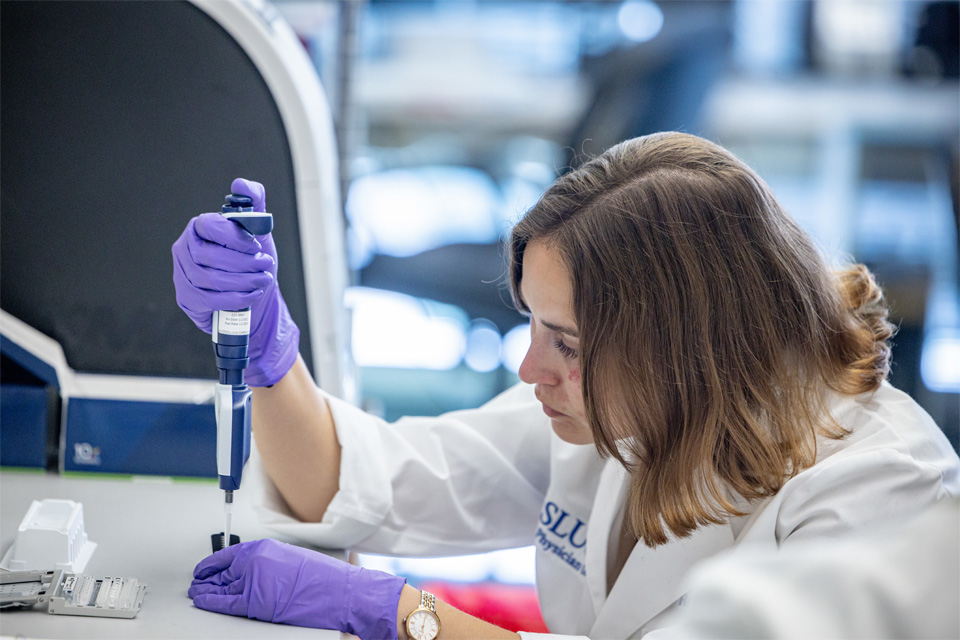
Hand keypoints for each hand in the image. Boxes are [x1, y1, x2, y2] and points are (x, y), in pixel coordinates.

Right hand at [172, 178, 298, 385]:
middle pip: (209, 256)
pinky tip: (253, 295)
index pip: (209, 226)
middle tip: (267, 264)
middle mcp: (184, 249)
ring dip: (243, 281)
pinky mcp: (186, 298)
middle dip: (244, 262)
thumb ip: (254, 204)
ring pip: (210, 278)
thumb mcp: (258, 232)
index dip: (234, 236)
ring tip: (264, 280)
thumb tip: (241, 184)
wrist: (252, 296)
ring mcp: (182, 275)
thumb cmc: (251, 261)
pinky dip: (236, 298)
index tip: (256, 246)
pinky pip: (209, 299)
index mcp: (199, 228)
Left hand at [188, 539, 405, 638]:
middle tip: (197, 580)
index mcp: (265, 548)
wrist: (340, 591)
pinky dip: (210, 601)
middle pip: (223, 570)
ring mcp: (254, 581)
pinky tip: (202, 600)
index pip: (230, 554)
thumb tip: (255, 570)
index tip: (205, 567)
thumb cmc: (323, 577)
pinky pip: (225, 601)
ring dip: (206, 589)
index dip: (213, 562)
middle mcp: (256, 561)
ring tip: (197, 591)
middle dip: (207, 577)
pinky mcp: (256, 602)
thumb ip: (270, 562)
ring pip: (221, 586)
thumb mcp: (293, 558)